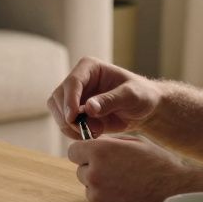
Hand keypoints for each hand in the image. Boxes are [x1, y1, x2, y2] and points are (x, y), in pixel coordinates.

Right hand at [47, 57, 162, 138]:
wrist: (145, 110)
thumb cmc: (141, 95)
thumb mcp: (131, 95)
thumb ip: (111, 100)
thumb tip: (88, 107)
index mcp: (89, 67)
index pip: (72, 82)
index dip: (69, 100)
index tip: (72, 117)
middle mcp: (77, 80)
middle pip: (58, 97)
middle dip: (69, 116)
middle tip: (87, 130)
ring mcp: (74, 97)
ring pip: (58, 112)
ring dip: (71, 127)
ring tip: (96, 131)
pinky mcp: (75, 113)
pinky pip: (65, 125)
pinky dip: (74, 133)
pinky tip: (93, 134)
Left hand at [67, 136, 193, 201]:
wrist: (177, 193)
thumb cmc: (160, 164)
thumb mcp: (136, 142)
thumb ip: (109, 142)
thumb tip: (93, 143)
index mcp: (100, 152)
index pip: (73, 151)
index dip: (84, 152)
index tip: (93, 155)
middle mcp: (94, 175)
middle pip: (81, 171)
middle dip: (93, 170)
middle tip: (117, 172)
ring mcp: (98, 198)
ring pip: (90, 190)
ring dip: (102, 188)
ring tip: (127, 186)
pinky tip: (129, 199)